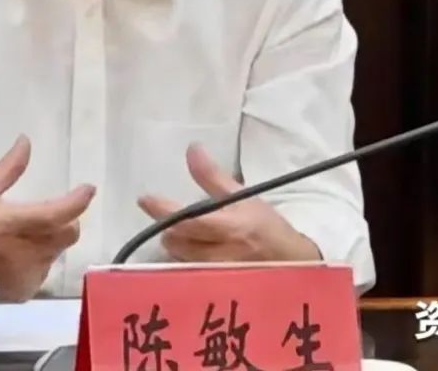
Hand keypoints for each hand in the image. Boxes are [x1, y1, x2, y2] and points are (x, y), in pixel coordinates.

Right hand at [0, 135, 94, 301]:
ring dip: (50, 241)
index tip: (87, 189)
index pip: (59, 213)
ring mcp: (25, 275)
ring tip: (25, 236)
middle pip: (68, 234)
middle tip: (51, 213)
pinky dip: (37, 262)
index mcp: (14, 223)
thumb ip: (9, 167)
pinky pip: (42, 273)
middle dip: (65, 221)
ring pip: (56, 253)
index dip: (78, 201)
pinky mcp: (22, 291)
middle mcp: (26, 252)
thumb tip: (26, 142)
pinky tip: (16, 257)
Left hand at [137, 143, 319, 262]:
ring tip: (186, 234)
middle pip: (176, 241)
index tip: (145, 199)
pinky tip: (194, 252)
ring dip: (176, 243)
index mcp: (229, 227)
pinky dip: (185, 260)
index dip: (163, 210)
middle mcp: (220, 254)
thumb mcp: (243, 197)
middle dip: (168, 227)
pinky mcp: (215, 287)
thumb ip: (212, 176)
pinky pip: (187, 273)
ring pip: (179, 258)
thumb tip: (192, 149)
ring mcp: (217, 274)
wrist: (292, 263)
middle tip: (172, 217)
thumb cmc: (265, 226)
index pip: (187, 220)